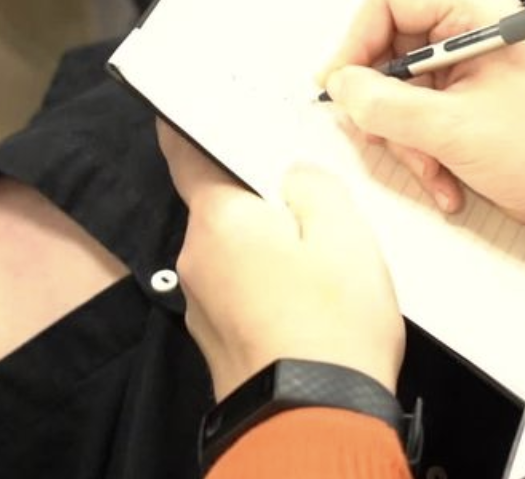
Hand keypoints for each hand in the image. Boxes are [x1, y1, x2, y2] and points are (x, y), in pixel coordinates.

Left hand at [159, 120, 404, 399]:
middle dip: (259, 197)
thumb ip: (315, 188)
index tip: (179, 105)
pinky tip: (311, 296)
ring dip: (268, 245)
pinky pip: (242, 292)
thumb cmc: (333, 322)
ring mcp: (202, 307)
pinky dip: (270, 284)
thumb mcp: (345, 234)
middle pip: (222, 207)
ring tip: (323, 254)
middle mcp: (195, 260)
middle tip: (308, 191)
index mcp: (218, 221)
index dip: (186, 126)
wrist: (316, 419)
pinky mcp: (220, 342)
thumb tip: (295, 179)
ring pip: (234, 252)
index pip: (187, 156)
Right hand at [323, 0, 524, 258]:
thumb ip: (385, 105)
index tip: (339, 85)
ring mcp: (470, 67)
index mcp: (475, 11)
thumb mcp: (450, 128)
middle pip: (389, 49)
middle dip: (384, 104)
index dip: (356, 41)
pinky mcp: (469, 101)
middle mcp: (470, 30)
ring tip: (432, 170)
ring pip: (400, 91)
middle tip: (382, 135)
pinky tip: (446, 181)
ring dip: (406, 139)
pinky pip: (421, 116)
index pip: (390, 0)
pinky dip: (424, 151)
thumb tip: (341, 87)